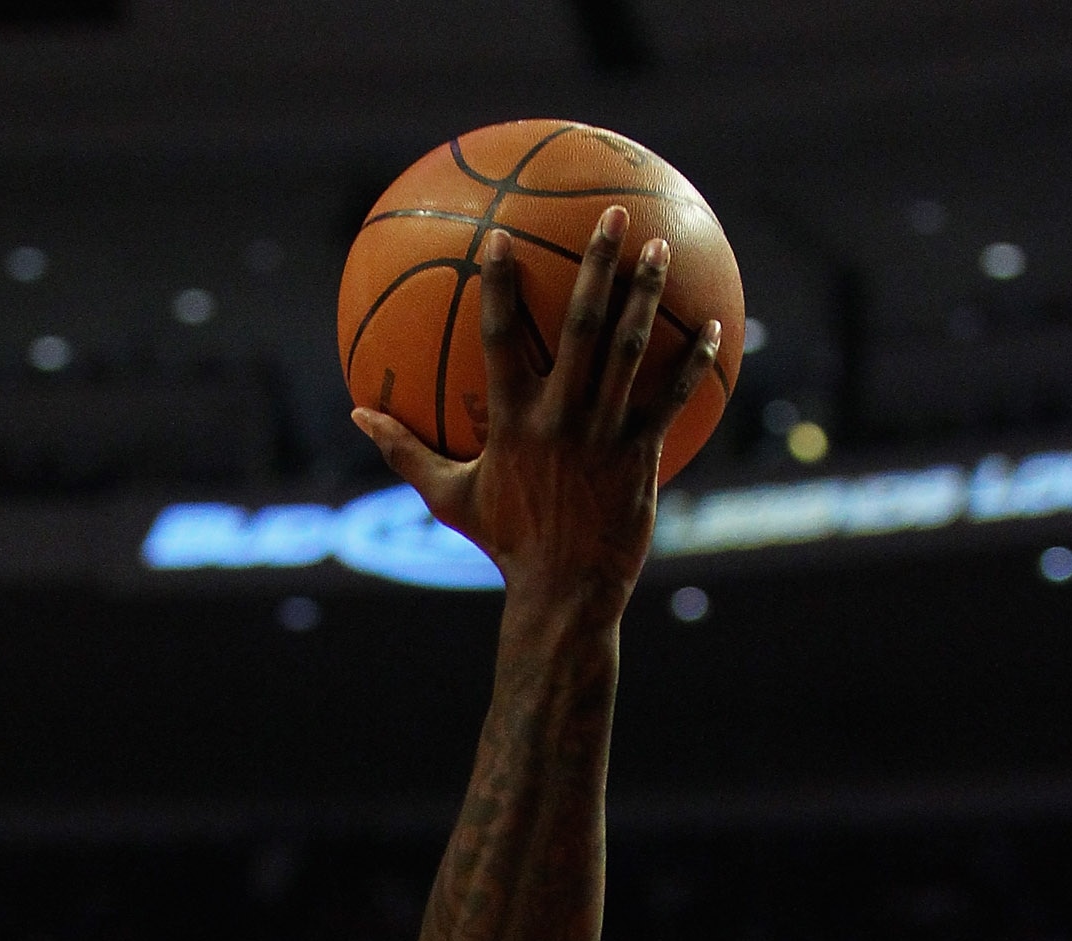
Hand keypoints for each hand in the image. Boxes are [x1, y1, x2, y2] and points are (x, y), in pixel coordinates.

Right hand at [352, 208, 721, 618]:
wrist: (563, 594)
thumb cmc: (506, 544)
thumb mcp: (449, 498)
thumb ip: (405, 450)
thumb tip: (358, 414)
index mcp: (512, 421)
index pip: (499, 337)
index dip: (499, 284)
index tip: (501, 236)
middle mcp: (560, 417)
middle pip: (582, 324)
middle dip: (598, 263)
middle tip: (615, 215)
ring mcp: (605, 434)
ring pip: (630, 350)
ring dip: (647, 295)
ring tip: (662, 248)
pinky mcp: (641, 455)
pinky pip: (672, 398)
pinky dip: (693, 361)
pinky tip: (714, 326)